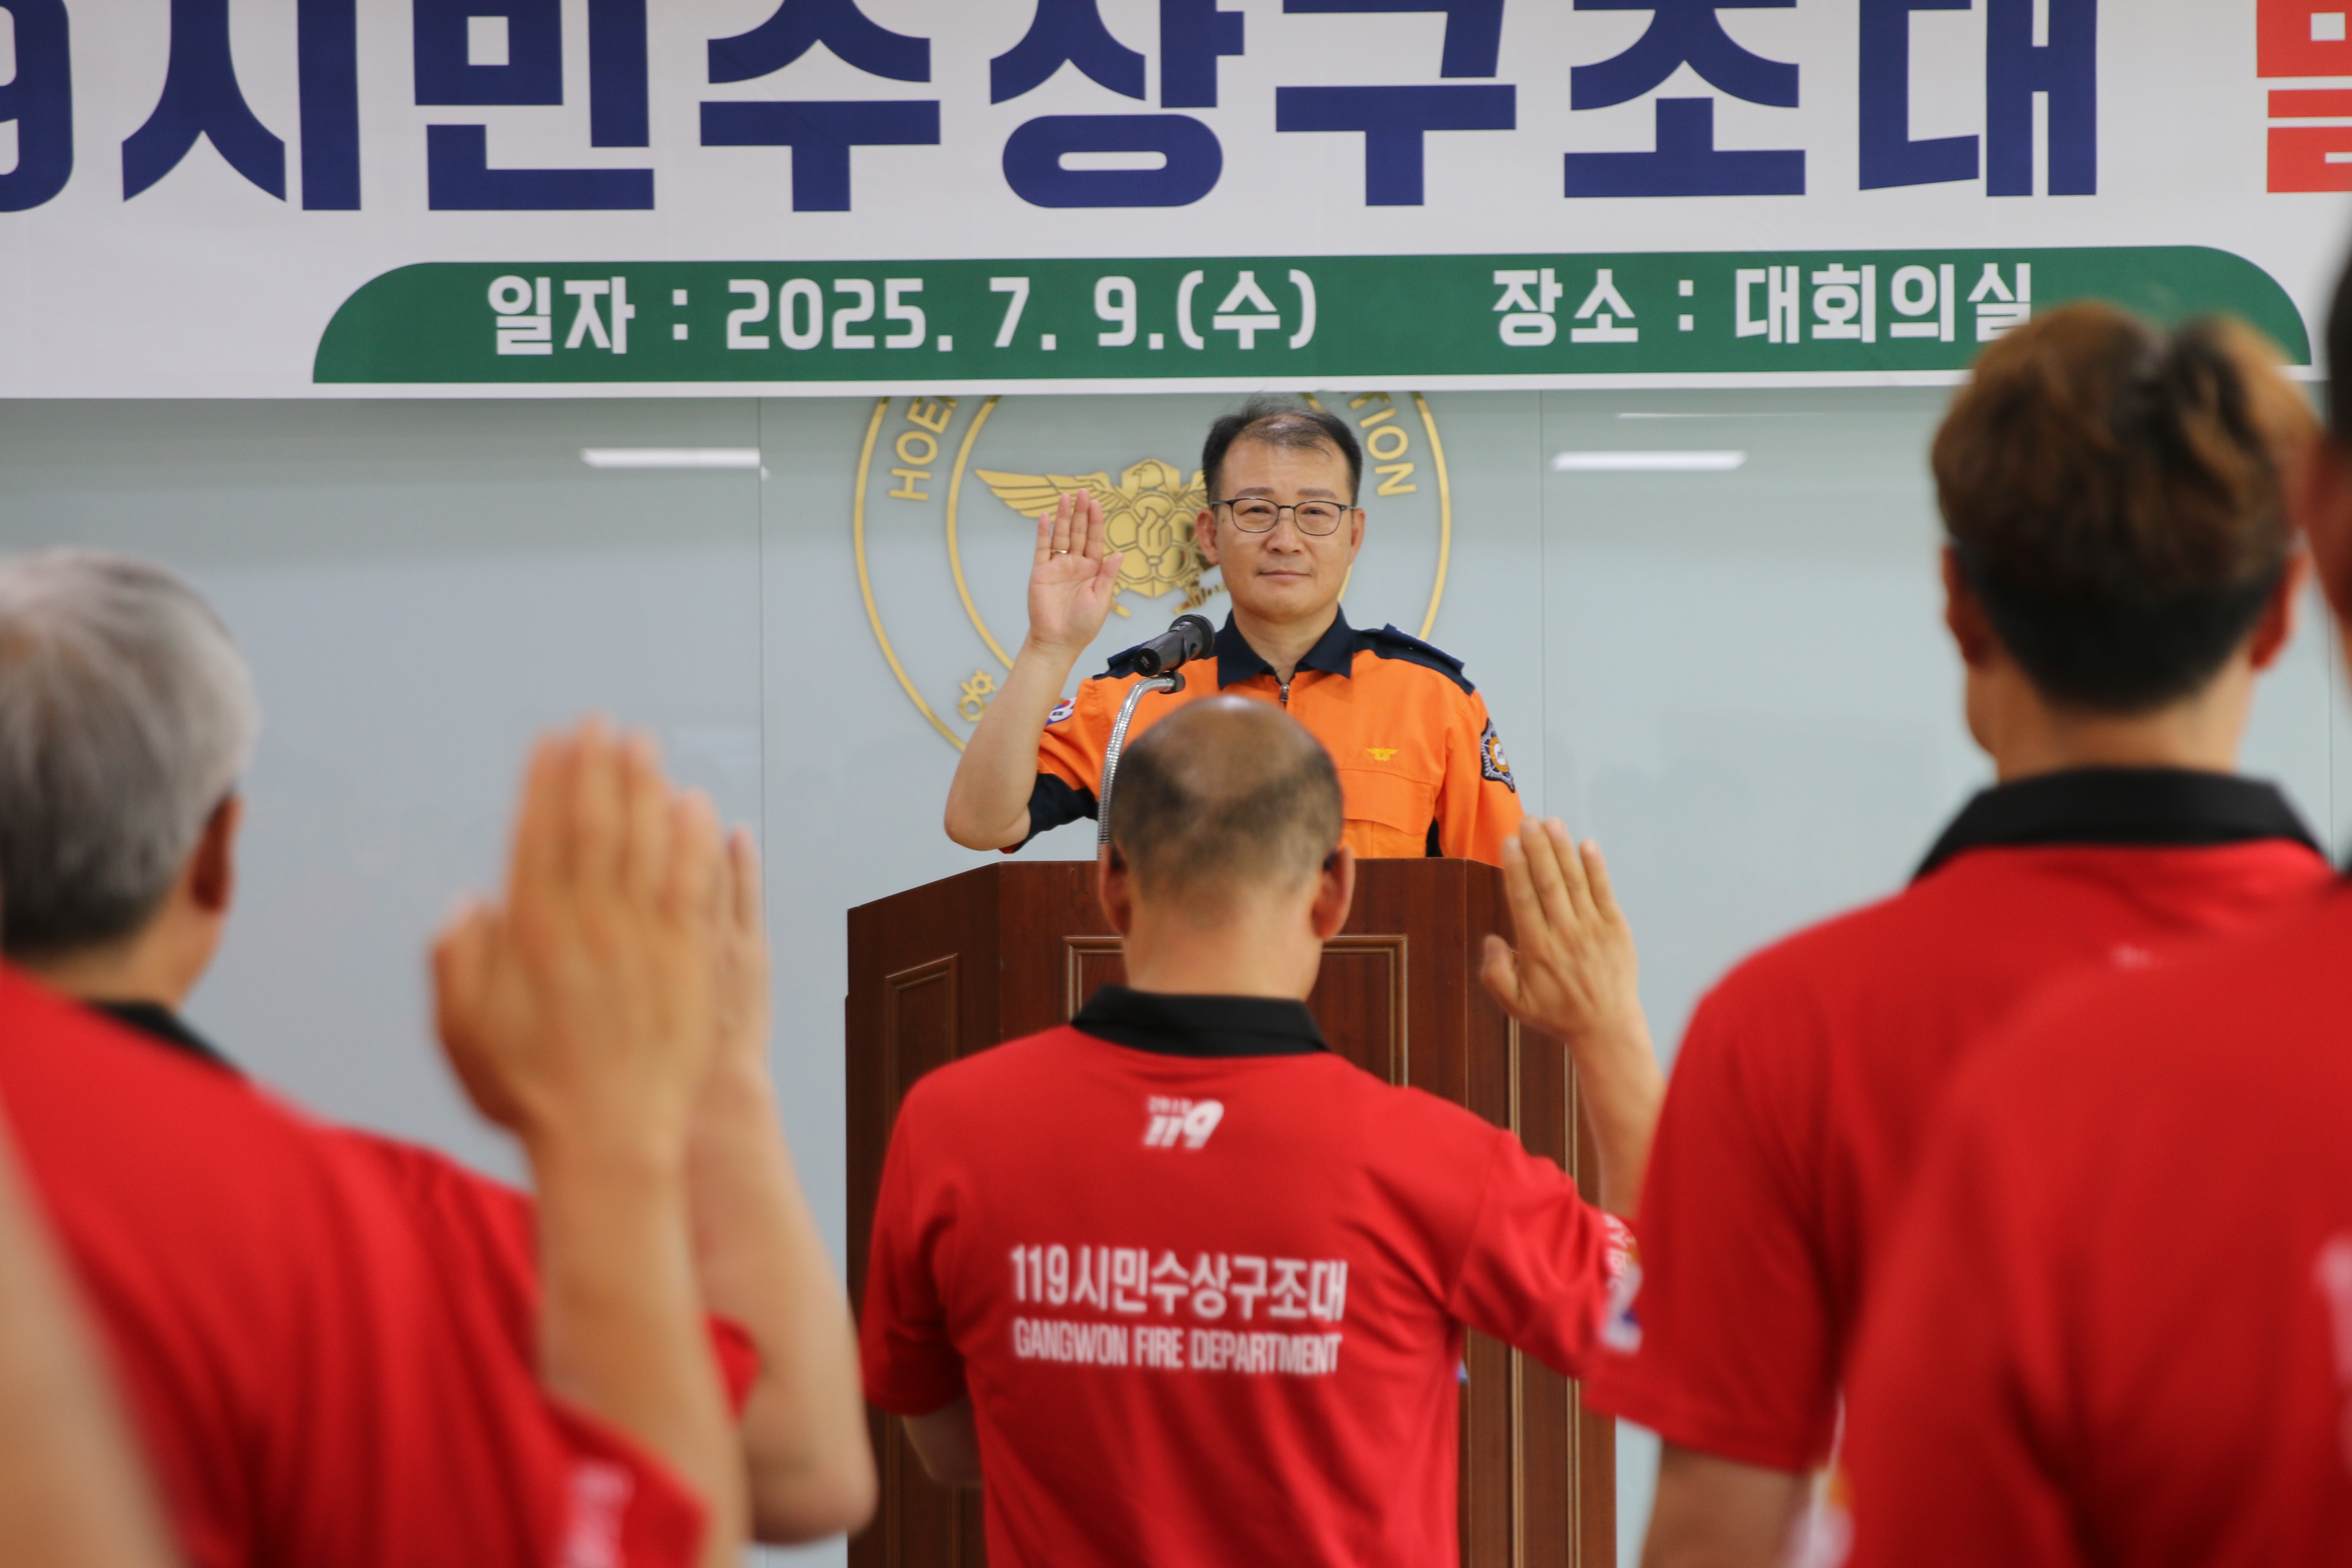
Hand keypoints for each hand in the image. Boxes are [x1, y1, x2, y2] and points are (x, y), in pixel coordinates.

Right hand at [433, 720, 722, 1161]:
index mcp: (530, 934)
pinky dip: (694, 840)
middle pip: (592, 825)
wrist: (607, 1138)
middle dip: (594, 768)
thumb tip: (463, 904)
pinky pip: (695, 884)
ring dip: (642, 787)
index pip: (536, 836)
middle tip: (600, 722)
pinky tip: (696, 806)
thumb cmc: (531, 1092)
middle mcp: (586, 925)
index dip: (543, 783)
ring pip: (643, 843)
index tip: (548, 743)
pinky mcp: (688, 959)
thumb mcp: (463, 1034)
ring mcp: (641, 939)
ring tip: (643, 744)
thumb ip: (457, 964)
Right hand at [1025, 490, 1122, 659]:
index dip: (1096, 522)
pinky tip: (1046, 517)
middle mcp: (1075, 564)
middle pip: (1078, 532)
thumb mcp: (1101, 599)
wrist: (1058, 641)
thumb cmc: (1083, 625)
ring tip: (1065, 497)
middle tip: (1083, 492)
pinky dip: (1044, 532)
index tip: (1097, 503)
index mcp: (1093, 570)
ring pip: (1060, 536)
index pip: (1095, 540)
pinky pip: (1042, 548)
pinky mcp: (1041, 572)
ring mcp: (1057, 566)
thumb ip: (1108, 575)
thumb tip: (1119, 553)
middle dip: (1081, 513)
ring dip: (1063, 517)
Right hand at [1481, 817, 1646, 1051]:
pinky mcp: (1615, 928)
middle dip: (1536, 847)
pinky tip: (1586, 845)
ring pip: (1574, 880)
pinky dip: (1596, 867)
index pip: (1523, 897)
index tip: (1509, 842)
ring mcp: (1592, 928)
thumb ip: (1495, 974)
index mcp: (1537, 948)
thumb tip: (1491, 940)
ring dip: (1562, 849)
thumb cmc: (1557, 1014)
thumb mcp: (1515, 1004)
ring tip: (1551, 823)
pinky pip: (1604, 891)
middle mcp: (1564, 933)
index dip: (1515, 866)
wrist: (1606, 1027)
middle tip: (1527, 820)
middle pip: (1548, 881)